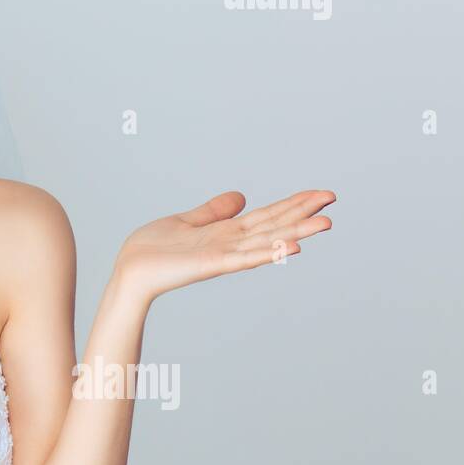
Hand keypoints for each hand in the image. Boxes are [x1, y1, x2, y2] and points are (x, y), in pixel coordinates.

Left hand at [113, 189, 334, 303]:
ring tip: (325, 224)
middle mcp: (231, 244)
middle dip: (302, 214)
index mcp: (226, 232)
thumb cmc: (153, 249)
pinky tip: (291, 247)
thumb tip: (241, 197)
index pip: (268, 215)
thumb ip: (214, 211)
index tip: (321, 194)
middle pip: (273, 225)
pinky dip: (268, 252)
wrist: (130, 270)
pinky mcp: (211, 265)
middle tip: (333, 201)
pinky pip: (244, 258)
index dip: (293, 204)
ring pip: (267, 241)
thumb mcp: (187, 221)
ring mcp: (224, 255)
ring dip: (296, 233)